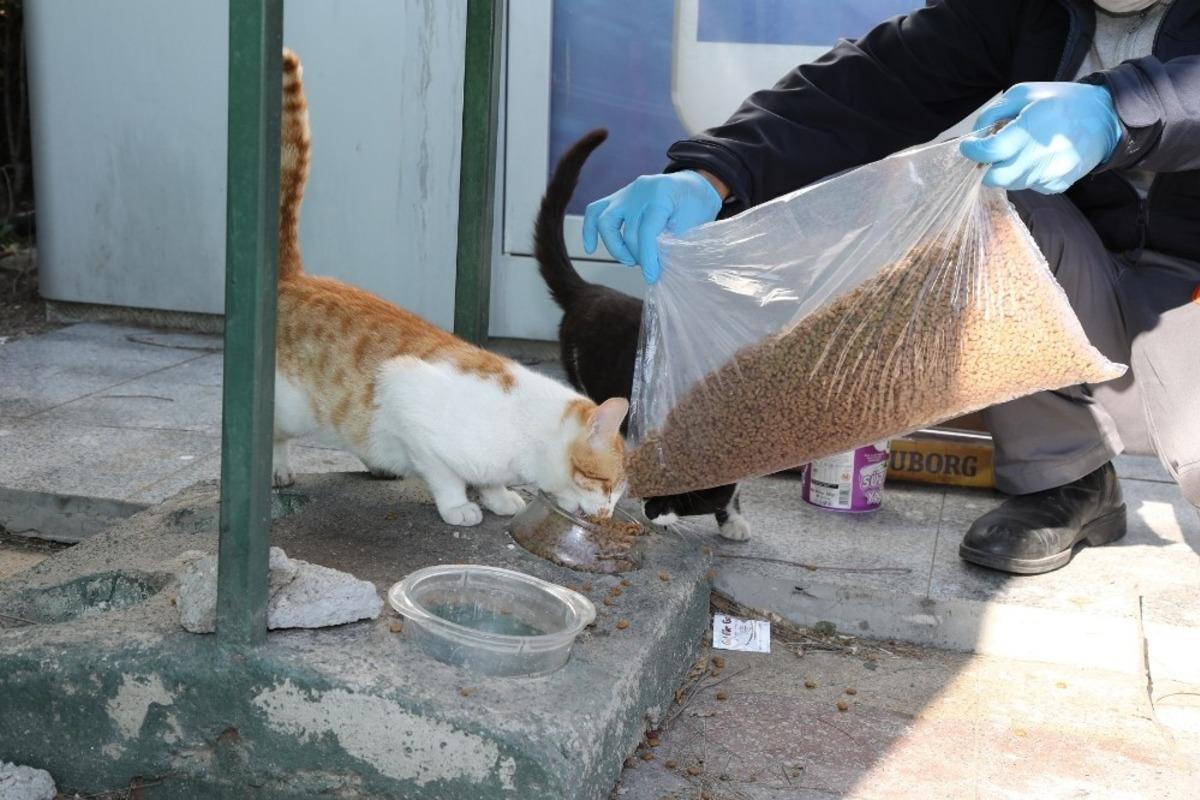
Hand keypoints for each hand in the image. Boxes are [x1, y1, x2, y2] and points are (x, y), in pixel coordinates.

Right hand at [582, 170, 722, 283]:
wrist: (695, 184)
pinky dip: (590, 230)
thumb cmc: (697, 205)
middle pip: (628, 230)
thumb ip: (671, 244)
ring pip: (604, 220)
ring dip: (615, 247)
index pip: (646, 231)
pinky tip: (591, 248)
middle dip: (637, 255)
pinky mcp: (617, 198)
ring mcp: (626, 192)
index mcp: (661, 194)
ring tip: (629, 260)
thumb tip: (653, 268)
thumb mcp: (691, 225)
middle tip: (650, 267)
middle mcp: (639, 190)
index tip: (651, 276)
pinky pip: (596, 211)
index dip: (647, 258)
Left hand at [959, 81, 1121, 194]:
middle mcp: (1041, 156)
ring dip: (1007, 170)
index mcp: (1031, 129)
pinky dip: (1026, 175)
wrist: (1106, 117)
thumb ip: (993, 113)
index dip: (973, 151)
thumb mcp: (1024, 93)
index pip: (990, 153)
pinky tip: (1038, 157)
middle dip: (986, 167)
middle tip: (991, 152)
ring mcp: (1051, 174)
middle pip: (995, 179)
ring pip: (1011, 184)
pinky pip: (1030, 187)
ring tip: (1021, 149)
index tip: (969, 145)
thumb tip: (975, 136)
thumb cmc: (1062, 101)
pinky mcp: (1059, 185)